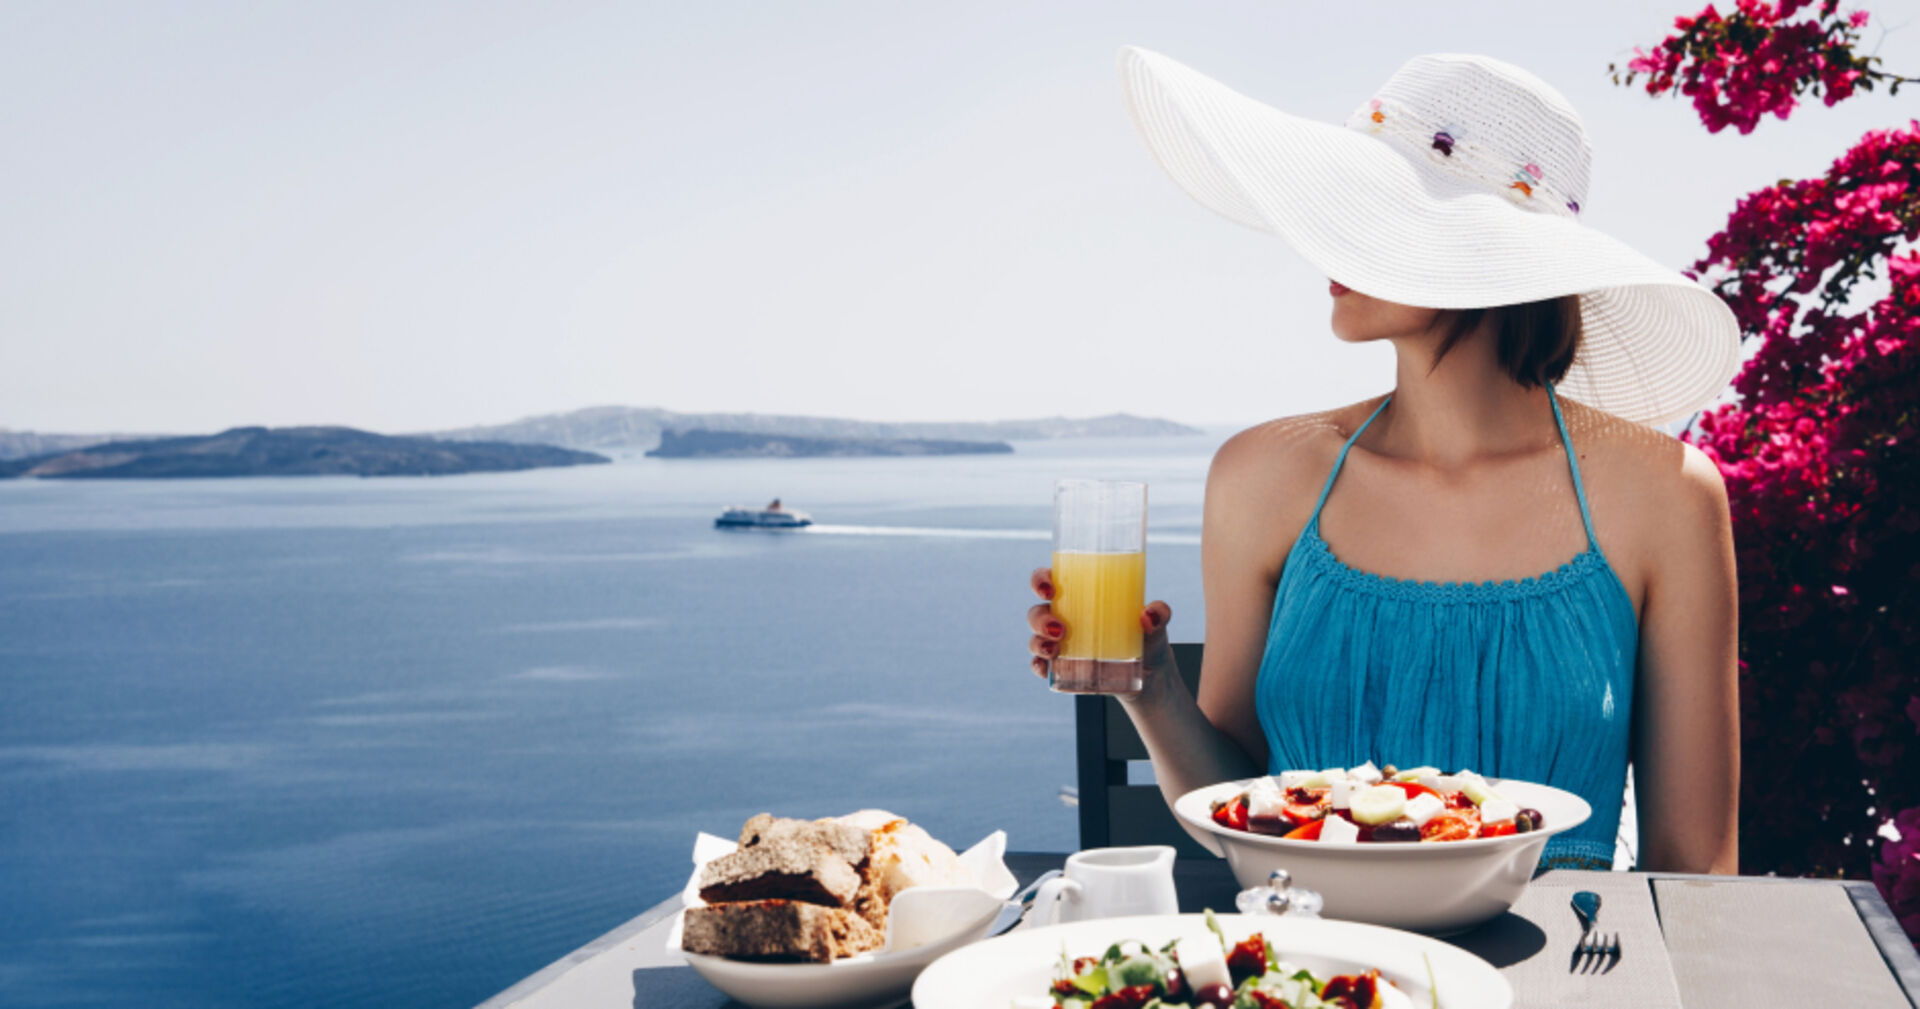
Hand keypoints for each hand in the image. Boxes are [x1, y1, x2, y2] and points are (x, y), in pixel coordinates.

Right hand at [1026, 566, 1173, 699]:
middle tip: (1058, 628)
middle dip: (1039, 618)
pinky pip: (1041, 666)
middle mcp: (1065, 618)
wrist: (1151, 678)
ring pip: (1035, 639)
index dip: (1040, 580)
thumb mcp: (1157, 625)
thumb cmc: (1148, 640)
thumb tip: (1150, 614)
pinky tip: (1046, 668)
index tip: (1049, 589)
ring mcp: (1061, 645)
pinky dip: (1039, 667)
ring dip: (1038, 643)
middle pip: (1037, 612)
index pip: (1050, 581)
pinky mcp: (1064, 669)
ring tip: (1054, 650)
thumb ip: (1160, 614)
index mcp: (1081, 597)